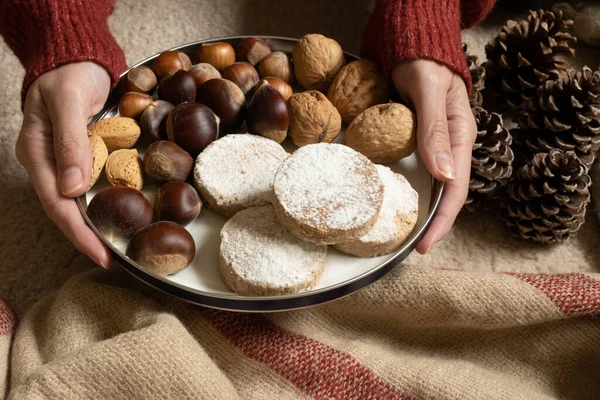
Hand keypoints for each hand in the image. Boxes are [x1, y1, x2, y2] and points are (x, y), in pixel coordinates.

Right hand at [15, 62, 112, 267]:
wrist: (77, 59)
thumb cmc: (70, 74)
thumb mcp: (69, 101)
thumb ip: (70, 141)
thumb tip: (73, 188)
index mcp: (37, 152)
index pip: (56, 202)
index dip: (78, 231)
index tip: (100, 254)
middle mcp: (48, 162)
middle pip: (65, 208)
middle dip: (86, 236)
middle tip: (112, 260)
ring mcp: (64, 160)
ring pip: (77, 200)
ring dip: (94, 224)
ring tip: (115, 246)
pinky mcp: (81, 155)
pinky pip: (90, 185)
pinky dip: (102, 203)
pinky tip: (116, 215)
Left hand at [392, 60, 475, 253]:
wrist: (414, 49)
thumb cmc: (423, 64)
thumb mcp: (429, 92)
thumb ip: (435, 129)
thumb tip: (444, 175)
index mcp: (461, 138)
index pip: (456, 189)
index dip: (442, 220)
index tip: (425, 245)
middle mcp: (452, 147)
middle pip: (448, 194)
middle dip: (434, 224)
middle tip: (414, 249)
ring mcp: (437, 147)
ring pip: (435, 188)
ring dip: (425, 213)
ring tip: (407, 236)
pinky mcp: (421, 143)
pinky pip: (420, 174)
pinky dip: (413, 193)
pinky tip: (401, 205)